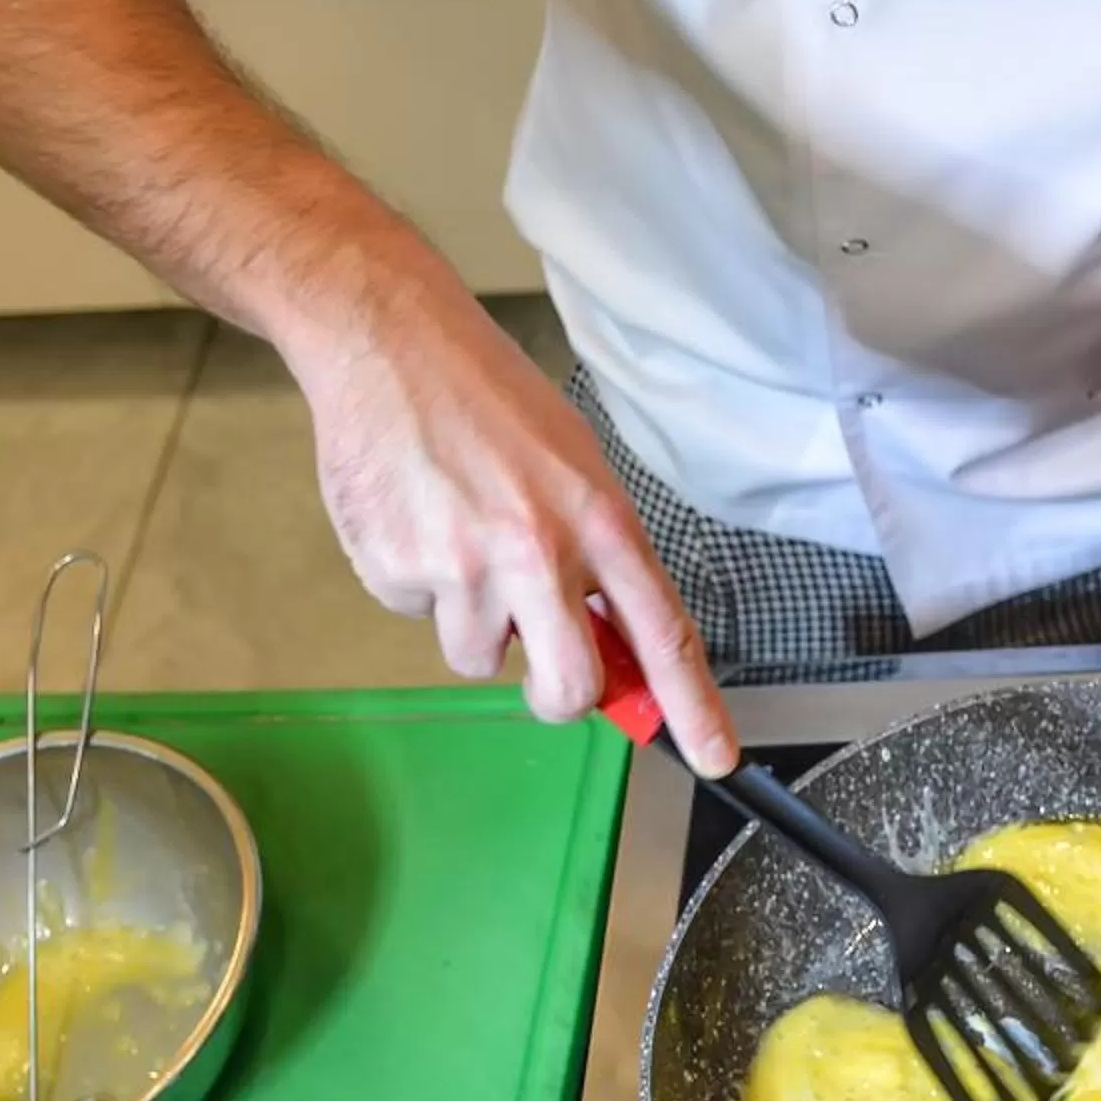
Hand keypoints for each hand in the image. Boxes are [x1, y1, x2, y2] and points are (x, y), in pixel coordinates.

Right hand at [278, 273, 737, 773]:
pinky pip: (416, 616)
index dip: (691, 705)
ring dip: (472, 618)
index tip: (713, 756)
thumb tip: (613, 642)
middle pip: (567, 688)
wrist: (388, 344)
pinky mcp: (394, 572)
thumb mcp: (573, 465)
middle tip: (540, 667)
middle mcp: (537, 552)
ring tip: (458, 534)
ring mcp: (461, 568)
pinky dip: (417, 582)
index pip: (662, 631)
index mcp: (598, 520)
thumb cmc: (488, 398)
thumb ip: (597, 557)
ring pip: (477, 656)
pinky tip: (415, 516)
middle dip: (556, 694)